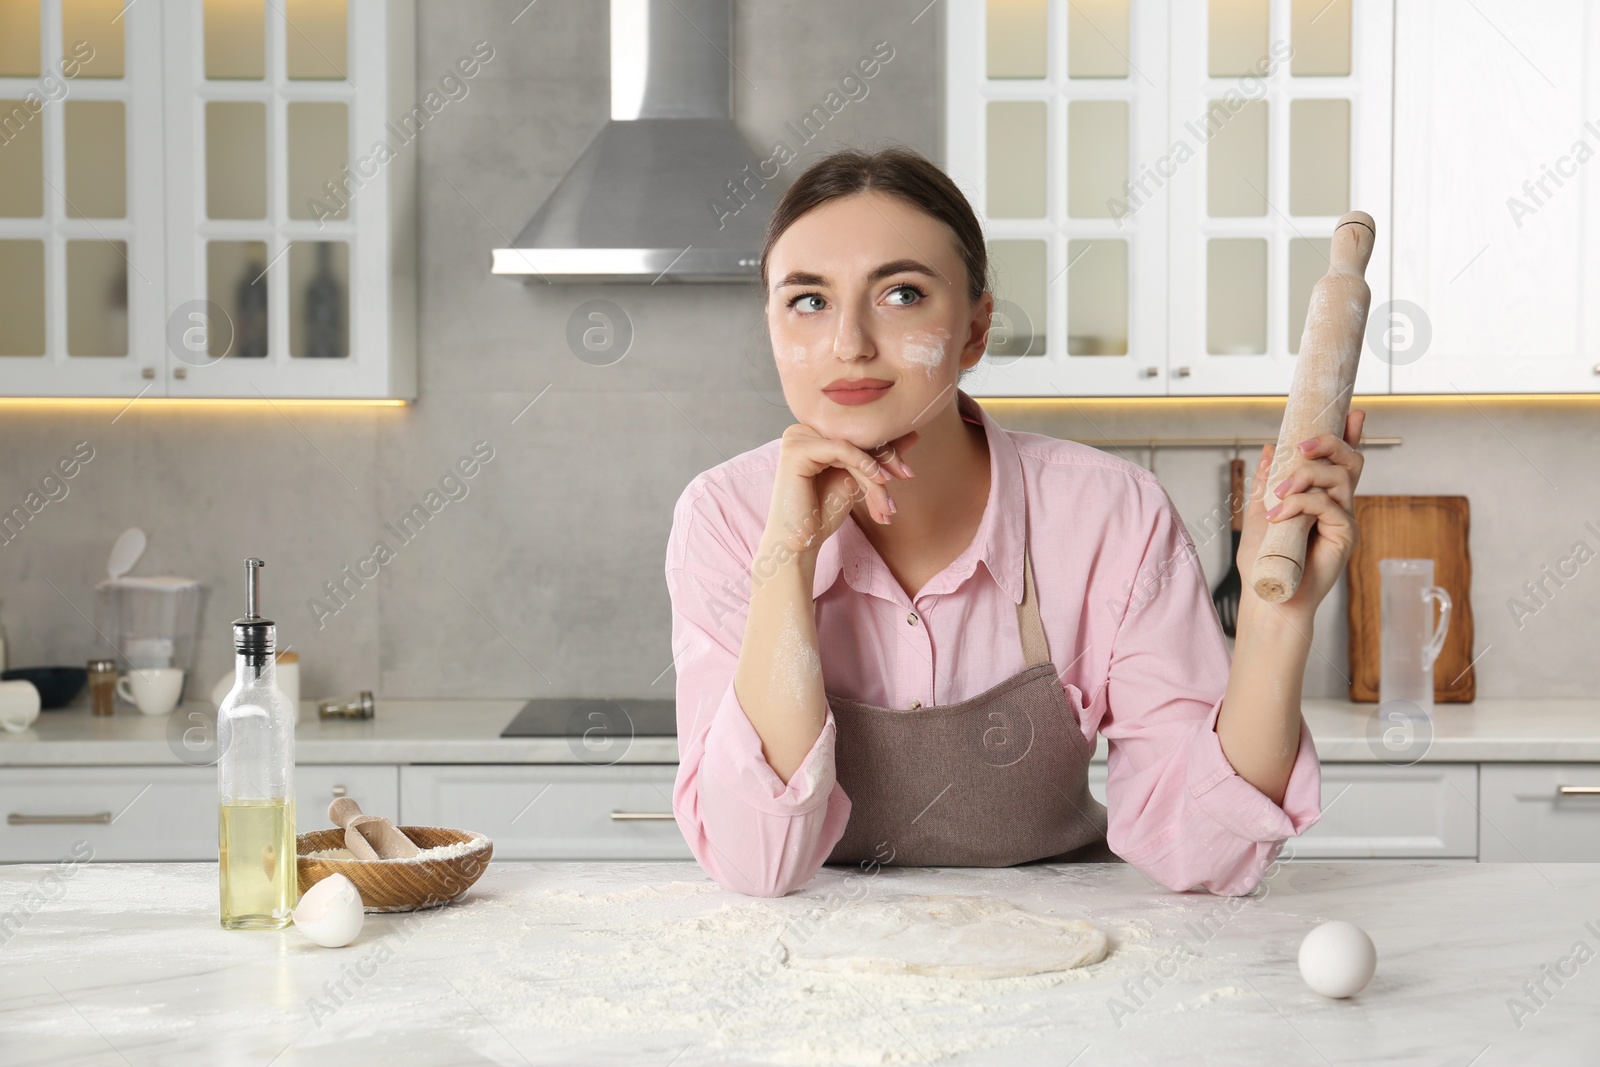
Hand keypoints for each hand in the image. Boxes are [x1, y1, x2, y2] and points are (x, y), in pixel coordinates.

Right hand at [762, 423, 919, 559]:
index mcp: (813, 433)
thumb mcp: (857, 480)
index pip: (857, 434)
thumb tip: (912, 434)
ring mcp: (797, 438)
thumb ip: (878, 456)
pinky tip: (878, 480)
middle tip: (908, 476)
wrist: (799, 541)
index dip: (886, 451)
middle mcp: (802, 430)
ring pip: (851, 445)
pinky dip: (863, 462)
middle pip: (855, 437)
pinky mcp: (796, 450)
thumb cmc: (822, 513)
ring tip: (889, 497)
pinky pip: (840, 449)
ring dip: (876, 471)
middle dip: (885, 459)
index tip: (908, 471)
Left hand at [1236, 409, 1366, 621]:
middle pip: (1350, 462)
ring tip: (1280, 493)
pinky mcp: (1345, 536)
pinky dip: (1302, 504)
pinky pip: (1329, 506)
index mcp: (1320, 497)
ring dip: (1306, 476)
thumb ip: (1267, 481)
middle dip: (1328, 444)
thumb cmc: (1263, 560)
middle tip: (1300, 447)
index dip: (1349, 435)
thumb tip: (1267, 448)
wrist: (1267, 595)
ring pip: (1340, 479)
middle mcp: (1337, 505)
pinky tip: (1282, 515)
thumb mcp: (1260, 512)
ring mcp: (1344, 520)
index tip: (1352, 411)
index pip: (1339, 461)